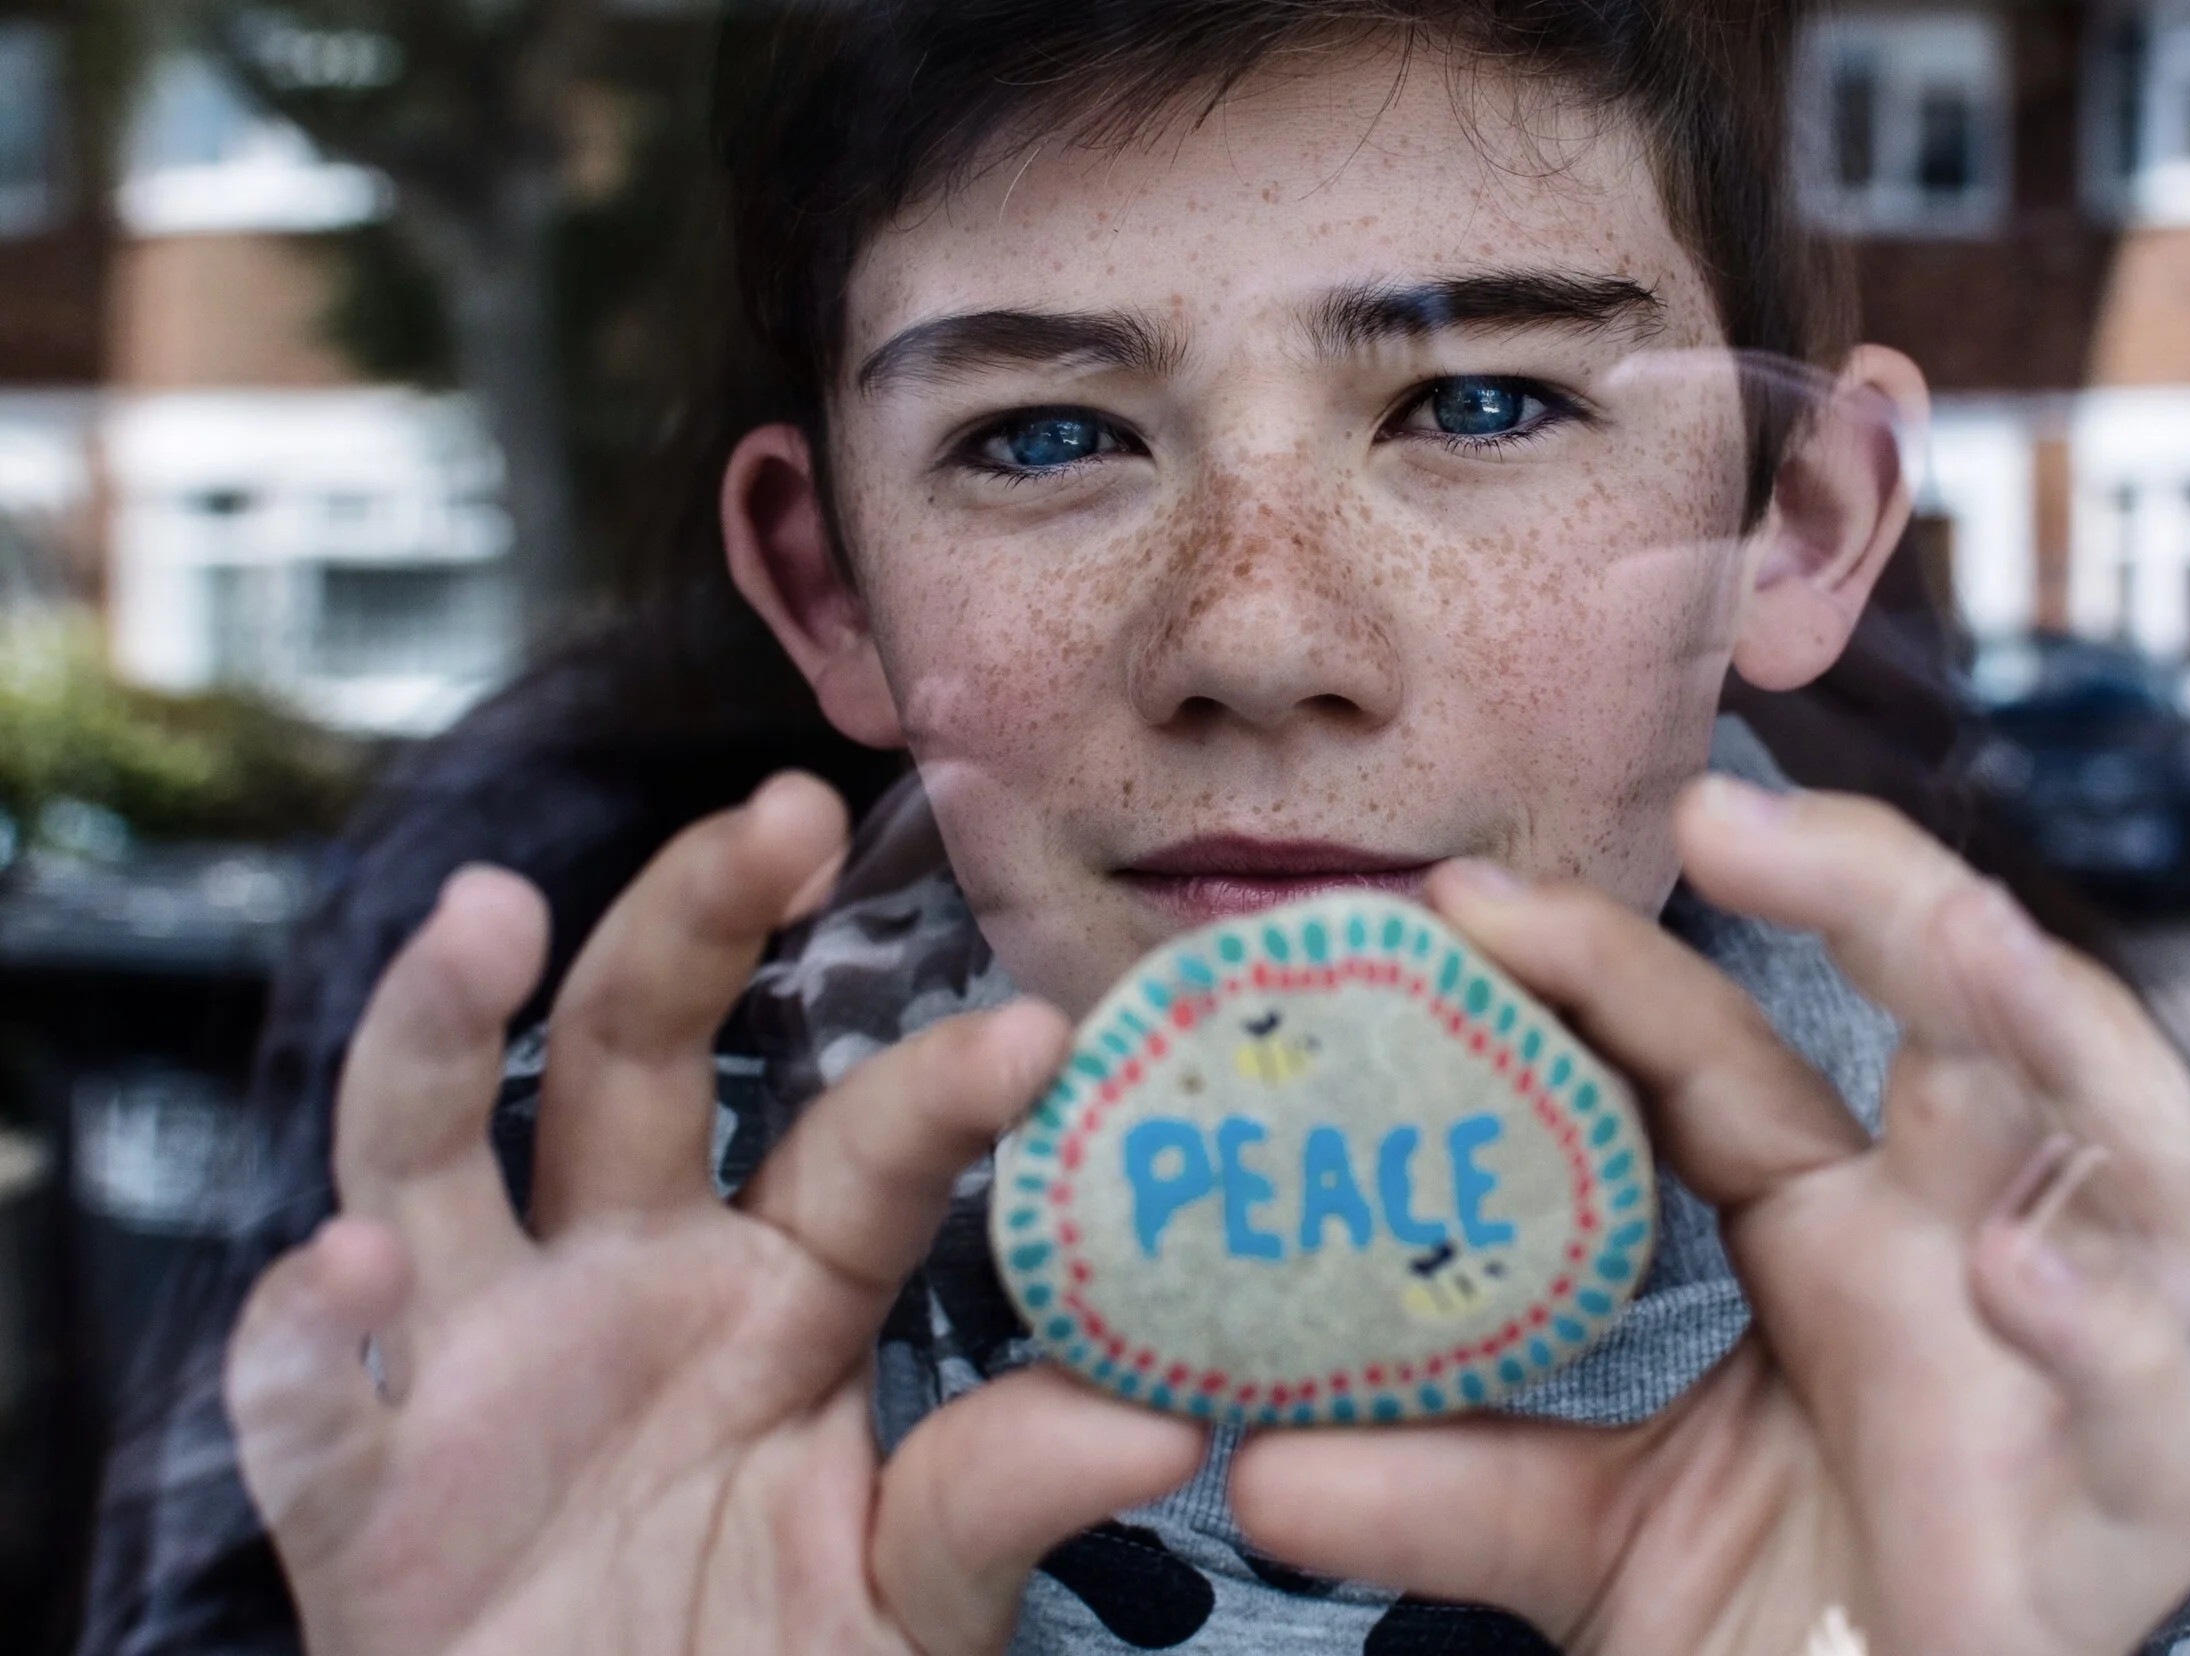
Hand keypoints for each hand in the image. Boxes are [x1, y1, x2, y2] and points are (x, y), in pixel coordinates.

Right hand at [226, 775, 1203, 1655]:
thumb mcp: (910, 1603)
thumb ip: (995, 1499)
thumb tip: (1167, 1412)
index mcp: (780, 1295)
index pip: (859, 1146)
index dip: (937, 1084)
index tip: (1036, 1033)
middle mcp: (623, 1281)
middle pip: (636, 1055)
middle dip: (692, 921)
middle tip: (774, 815)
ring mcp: (477, 1359)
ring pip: (427, 1146)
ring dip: (440, 1023)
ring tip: (489, 913)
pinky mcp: (356, 1476)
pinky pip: (306, 1386)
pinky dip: (310, 1330)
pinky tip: (349, 1271)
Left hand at [1230, 779, 2189, 1655]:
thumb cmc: (1766, 1619)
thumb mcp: (1575, 1531)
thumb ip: (1437, 1485)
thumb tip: (1245, 1462)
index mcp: (1829, 1232)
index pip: (1726, 1056)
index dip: (1614, 969)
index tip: (1466, 898)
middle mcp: (1962, 1258)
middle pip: (1971, 1028)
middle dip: (1882, 896)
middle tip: (1731, 813)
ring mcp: (2064, 1367)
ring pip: (2135, 1164)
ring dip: (2064, 1038)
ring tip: (1959, 934)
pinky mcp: (2127, 1513)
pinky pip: (2164, 1413)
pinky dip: (2108, 1336)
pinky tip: (2013, 1271)